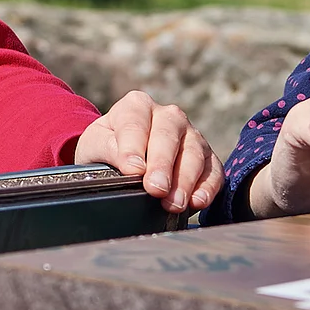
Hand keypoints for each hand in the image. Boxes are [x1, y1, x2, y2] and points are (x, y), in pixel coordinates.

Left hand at [74, 90, 220, 213]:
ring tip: (174, 203)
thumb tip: (131, 167)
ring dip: (185, 180)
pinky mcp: (207, 157)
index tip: (132, 170)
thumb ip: (107, 149)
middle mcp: (168, 116)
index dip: (133, 148)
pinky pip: (213, 170)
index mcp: (137, 106)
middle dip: (162, 165)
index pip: (136, 124)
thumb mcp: (95, 144)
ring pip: (194, 153)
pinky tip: (197, 201)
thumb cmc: (107, 147)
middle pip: (168, 136)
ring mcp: (191, 135)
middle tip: (156, 189)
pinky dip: (208, 186)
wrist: (122, 157)